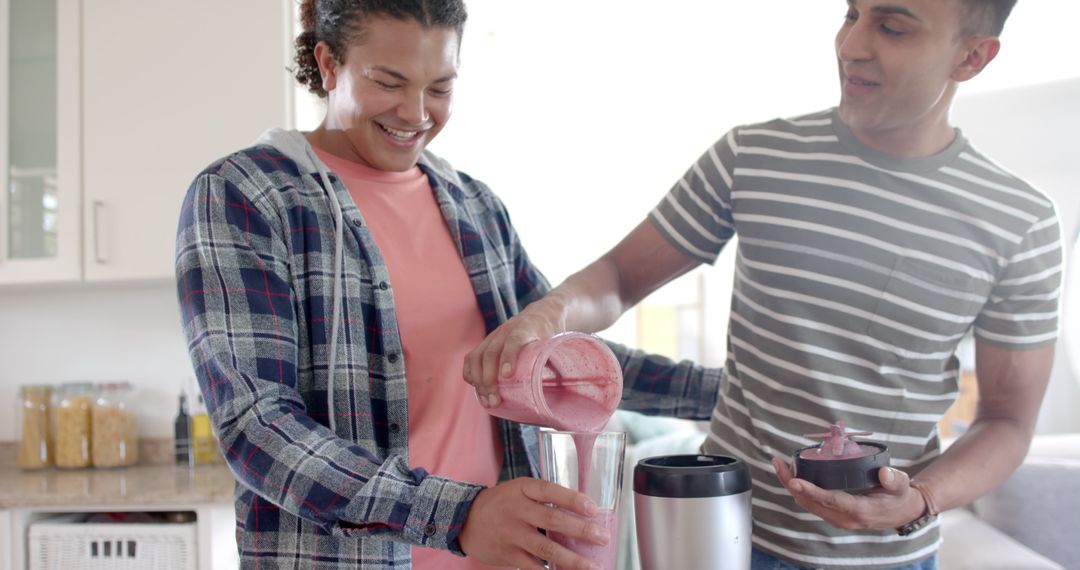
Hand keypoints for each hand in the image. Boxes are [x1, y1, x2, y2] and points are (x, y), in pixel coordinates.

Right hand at [459, 477, 607, 569]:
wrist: (465, 521)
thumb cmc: (502, 503)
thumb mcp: (519, 489)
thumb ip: (545, 498)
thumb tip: (583, 512)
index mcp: (522, 489)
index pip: (549, 491)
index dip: (572, 499)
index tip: (593, 508)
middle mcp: (516, 510)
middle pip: (552, 520)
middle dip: (580, 530)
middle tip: (602, 537)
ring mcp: (511, 534)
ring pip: (546, 549)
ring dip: (573, 559)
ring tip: (593, 566)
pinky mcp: (508, 555)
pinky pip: (534, 567)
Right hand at [463, 298, 563, 407]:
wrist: (543, 313)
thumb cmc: (551, 333)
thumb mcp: (557, 343)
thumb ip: (556, 361)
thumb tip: (563, 390)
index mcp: (527, 328)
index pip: (515, 340)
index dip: (509, 357)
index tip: (507, 375)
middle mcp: (506, 330)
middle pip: (491, 352)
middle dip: (489, 379)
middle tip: (494, 400)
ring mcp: (494, 336)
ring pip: (477, 356)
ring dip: (478, 380)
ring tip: (486, 400)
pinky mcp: (486, 342)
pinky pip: (471, 357)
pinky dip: (470, 373)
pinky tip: (475, 387)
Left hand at [771, 457, 925, 530]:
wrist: (902, 512)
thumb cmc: (899, 497)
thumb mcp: (901, 487)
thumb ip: (895, 480)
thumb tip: (885, 473)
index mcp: (858, 510)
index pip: (829, 500)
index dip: (810, 490)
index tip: (794, 480)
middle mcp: (843, 518)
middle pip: (810, 502)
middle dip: (791, 483)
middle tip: (778, 463)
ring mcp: (836, 518)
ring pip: (807, 504)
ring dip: (791, 485)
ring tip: (780, 465)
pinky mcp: (833, 514)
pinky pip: (811, 504)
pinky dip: (799, 490)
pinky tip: (792, 474)